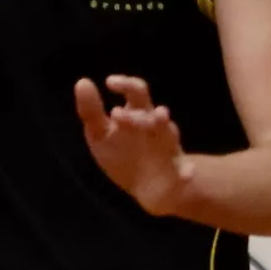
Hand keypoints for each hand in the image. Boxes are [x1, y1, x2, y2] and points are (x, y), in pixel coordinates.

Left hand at [75, 74, 188, 214]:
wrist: (145, 188)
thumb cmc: (122, 153)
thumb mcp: (100, 133)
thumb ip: (91, 111)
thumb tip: (82, 81)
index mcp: (138, 115)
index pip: (136, 93)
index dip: (126, 85)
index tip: (109, 83)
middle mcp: (157, 128)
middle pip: (152, 113)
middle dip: (137, 113)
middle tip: (116, 115)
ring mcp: (169, 149)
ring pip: (169, 135)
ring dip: (163, 126)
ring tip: (160, 117)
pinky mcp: (177, 173)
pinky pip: (185, 172)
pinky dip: (187, 172)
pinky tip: (187, 175)